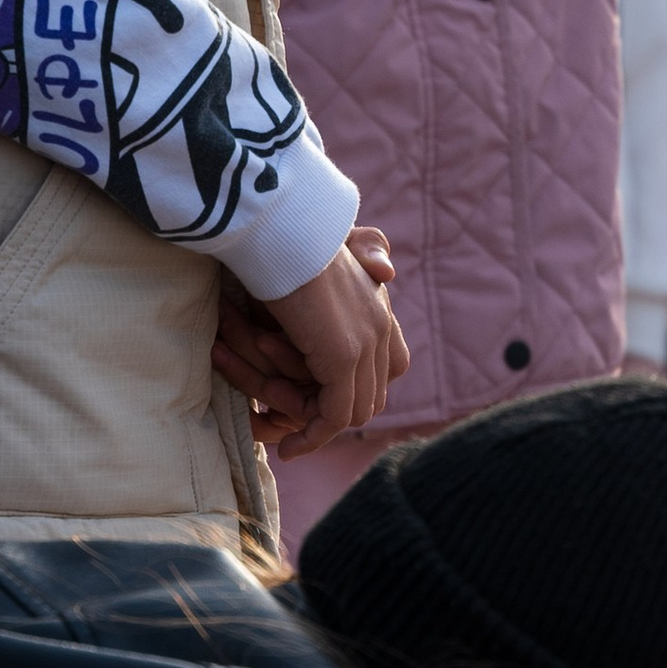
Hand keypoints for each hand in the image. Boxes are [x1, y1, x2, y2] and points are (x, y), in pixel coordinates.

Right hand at [248, 235, 409, 456]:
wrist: (280, 220)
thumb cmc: (286, 232)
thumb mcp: (327, 248)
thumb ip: (361, 256)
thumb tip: (387, 272)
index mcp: (377, 305)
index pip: (385, 367)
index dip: (351, 390)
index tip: (314, 403)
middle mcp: (380, 327)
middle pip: (371, 395)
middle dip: (333, 417)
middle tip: (292, 429)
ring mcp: (366, 345)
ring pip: (354, 411)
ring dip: (318, 429)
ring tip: (286, 441)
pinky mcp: (343, 358)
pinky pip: (334, 415)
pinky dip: (312, 436)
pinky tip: (287, 447)